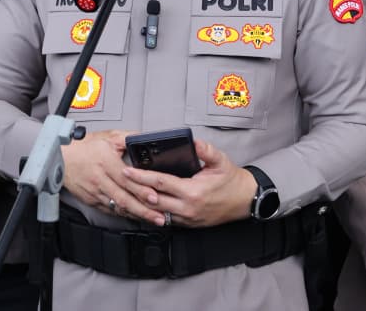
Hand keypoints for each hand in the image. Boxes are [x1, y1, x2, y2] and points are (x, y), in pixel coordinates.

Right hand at [62, 130, 166, 224]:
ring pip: (118, 207)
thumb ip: (127, 137)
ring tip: (153, 220)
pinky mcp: (91, 200)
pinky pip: (110, 210)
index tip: (154, 197)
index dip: (140, 189)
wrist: (61, 158)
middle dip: (143, 209)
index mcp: (105, 162)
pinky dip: (124, 215)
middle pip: (123, 197)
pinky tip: (136, 217)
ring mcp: (95, 192)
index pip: (126, 179)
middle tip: (160, 217)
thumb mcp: (107, 136)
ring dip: (136, 214)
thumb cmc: (83, 147)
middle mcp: (100, 179)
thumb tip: (144, 138)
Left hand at [120, 139, 255, 227]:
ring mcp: (186, 219)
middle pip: (152, 200)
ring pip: (156, 213)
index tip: (128, 170)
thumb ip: (206, 150)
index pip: (160, 183)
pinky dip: (153, 211)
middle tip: (120, 180)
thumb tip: (193, 141)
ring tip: (127, 192)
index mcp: (192, 191)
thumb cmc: (232, 181)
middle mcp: (186, 208)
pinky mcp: (187, 224)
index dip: (142, 176)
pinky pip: (164, 219)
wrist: (244, 201)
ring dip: (141, 203)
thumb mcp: (221, 161)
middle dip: (135, 189)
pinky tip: (144, 204)